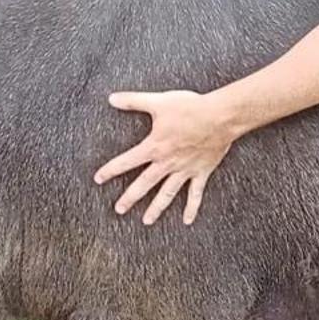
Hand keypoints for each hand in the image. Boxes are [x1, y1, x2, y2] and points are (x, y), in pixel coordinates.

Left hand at [94, 89, 236, 224]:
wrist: (220, 117)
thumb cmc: (190, 108)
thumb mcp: (159, 102)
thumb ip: (134, 101)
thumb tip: (112, 99)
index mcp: (154, 147)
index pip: (126, 162)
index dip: (110, 170)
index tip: (98, 179)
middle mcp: (167, 163)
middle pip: (144, 184)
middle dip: (130, 198)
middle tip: (119, 210)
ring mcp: (184, 170)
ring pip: (167, 194)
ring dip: (156, 208)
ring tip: (147, 221)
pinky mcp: (201, 172)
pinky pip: (195, 194)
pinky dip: (191, 207)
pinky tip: (187, 220)